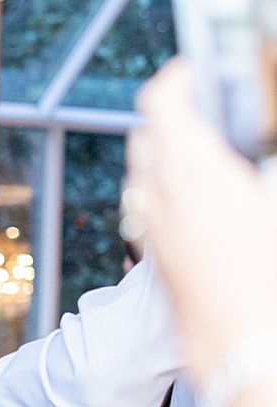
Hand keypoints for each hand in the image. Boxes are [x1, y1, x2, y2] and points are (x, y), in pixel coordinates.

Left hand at [130, 60, 276, 383]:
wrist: (242, 337)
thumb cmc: (268, 269)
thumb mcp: (274, 195)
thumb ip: (265, 162)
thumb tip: (262, 159)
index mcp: (191, 165)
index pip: (163, 100)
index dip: (179, 77)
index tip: (198, 69)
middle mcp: (159, 190)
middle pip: (147, 132)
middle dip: (174, 114)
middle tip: (209, 108)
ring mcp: (150, 222)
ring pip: (143, 170)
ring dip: (167, 152)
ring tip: (208, 152)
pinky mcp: (152, 251)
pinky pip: (147, 204)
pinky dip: (165, 188)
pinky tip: (202, 199)